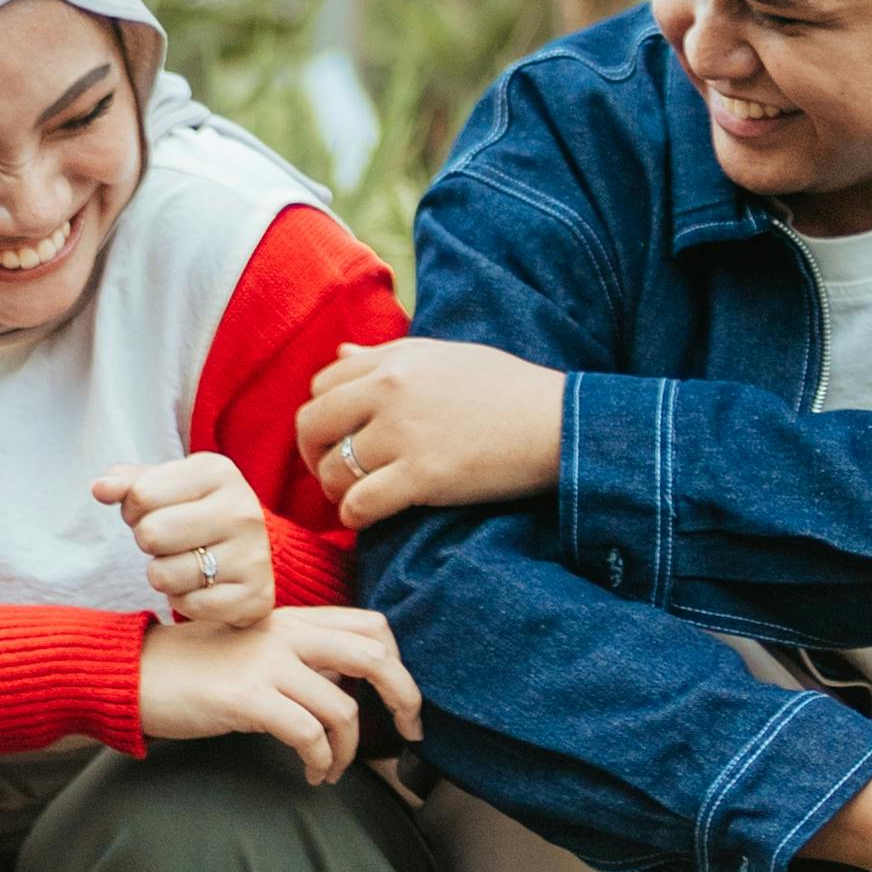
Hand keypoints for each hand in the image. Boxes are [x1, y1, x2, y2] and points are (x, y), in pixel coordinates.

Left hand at [94, 448, 275, 633]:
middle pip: (151, 534)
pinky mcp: (255, 597)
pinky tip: (203, 587)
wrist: (247, 554)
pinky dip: (185, 601)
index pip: (140, 495)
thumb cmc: (193, 513)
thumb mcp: (163, 486)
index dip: (134, 509)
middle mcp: (242, 510)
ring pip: (164, 575)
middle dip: (149, 542)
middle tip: (170, 541)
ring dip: (164, 575)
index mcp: (218, 471)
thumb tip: (100, 488)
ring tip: (185, 563)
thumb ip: (128, 482)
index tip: (156, 513)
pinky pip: (188, 606)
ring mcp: (253, 555)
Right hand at [137, 599, 423, 785]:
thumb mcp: (255, 649)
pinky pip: (308, 735)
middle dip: (405, 698)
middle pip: (375, 657)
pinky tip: (313, 774)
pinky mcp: (246, 698)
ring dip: (351, 750)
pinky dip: (321, 762)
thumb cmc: (194, 668)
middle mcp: (286, 634)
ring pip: (343, 709)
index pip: (372, 625)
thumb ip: (301, 657)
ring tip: (335, 769)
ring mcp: (266, 664)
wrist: (135, 673)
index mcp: (293, 619)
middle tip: (410, 732)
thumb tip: (346, 687)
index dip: (401, 662)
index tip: (403, 701)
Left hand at [296, 336, 566, 530]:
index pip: (322, 384)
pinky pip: (359, 504)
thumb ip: (388, 355)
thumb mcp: (444, 356)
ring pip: (332, 469)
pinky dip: (355, 517)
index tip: (337, 437)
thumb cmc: (507, 389)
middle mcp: (390, 391)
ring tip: (355, 498)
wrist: (558, 423)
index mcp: (395, 359)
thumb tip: (341, 353)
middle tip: (332, 474)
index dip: (323, 416)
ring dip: (335, 491)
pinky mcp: (422, 477)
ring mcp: (404, 434)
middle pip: (313, 424)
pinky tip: (368, 518)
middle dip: (314, 455)